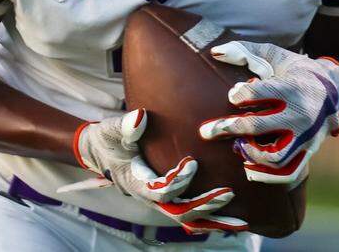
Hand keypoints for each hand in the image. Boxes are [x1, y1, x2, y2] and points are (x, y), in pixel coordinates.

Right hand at [73, 109, 246, 233]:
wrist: (99, 151)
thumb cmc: (107, 139)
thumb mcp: (111, 130)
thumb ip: (125, 126)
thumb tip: (140, 117)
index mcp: (136, 182)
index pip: (160, 191)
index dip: (178, 181)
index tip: (192, 162)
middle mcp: (148, 196)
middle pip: (178, 211)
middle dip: (204, 205)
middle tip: (227, 193)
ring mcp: (158, 200)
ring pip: (187, 218)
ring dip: (213, 219)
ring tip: (240, 221)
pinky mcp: (167, 197)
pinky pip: (189, 214)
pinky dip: (209, 218)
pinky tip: (231, 218)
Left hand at [200, 41, 338, 187]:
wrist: (336, 91)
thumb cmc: (297, 71)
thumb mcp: (276, 56)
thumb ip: (245, 51)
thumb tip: (215, 52)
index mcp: (292, 88)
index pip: (256, 95)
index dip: (238, 95)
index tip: (233, 95)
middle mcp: (300, 115)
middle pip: (257, 127)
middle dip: (227, 128)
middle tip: (206, 131)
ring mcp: (305, 137)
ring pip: (274, 156)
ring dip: (250, 153)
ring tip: (236, 145)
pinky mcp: (308, 152)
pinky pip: (288, 172)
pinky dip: (268, 174)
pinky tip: (249, 165)